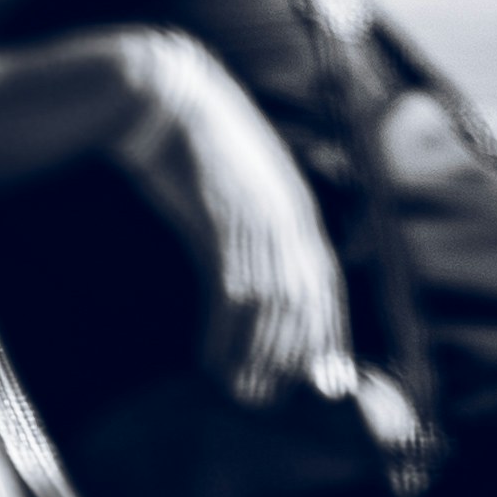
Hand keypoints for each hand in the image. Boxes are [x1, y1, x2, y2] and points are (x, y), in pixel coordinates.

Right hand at [118, 31, 355, 408]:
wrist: (166, 97)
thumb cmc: (194, 152)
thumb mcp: (232, 199)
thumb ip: (248, 240)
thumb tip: (249, 297)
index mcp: (296, 208)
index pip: (327, 284)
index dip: (330, 334)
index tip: (327, 381)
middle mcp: (286, 214)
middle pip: (305, 300)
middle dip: (295, 357)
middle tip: (272, 399)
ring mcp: (256, 215)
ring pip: (272, 303)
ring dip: (258, 355)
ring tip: (243, 393)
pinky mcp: (221, 216)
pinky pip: (231, 288)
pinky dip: (224, 332)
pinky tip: (209, 359)